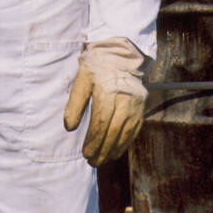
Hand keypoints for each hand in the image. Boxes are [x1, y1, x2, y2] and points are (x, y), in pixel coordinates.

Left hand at [63, 37, 147, 166]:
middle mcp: (125, 99)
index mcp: (108, 92)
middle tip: (93, 162)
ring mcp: (136, 103)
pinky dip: (126, 141)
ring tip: (104, 160)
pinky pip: (135, 127)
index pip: (101, 123)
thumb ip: (75, 103)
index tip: (85, 153)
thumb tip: (70, 127)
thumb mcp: (82, 79)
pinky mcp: (142, 105)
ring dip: (115, 149)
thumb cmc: (98, 64)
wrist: (121, 50)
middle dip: (103, 149)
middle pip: (114, 131)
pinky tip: (118, 150)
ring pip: (126, 132)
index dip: (93, 141)